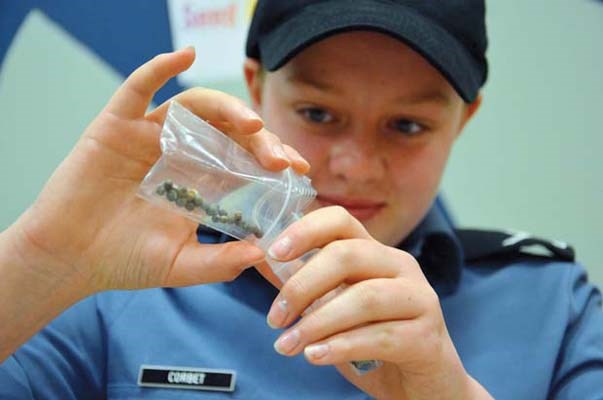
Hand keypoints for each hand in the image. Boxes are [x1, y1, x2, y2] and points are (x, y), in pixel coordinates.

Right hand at [8, 47, 309, 295]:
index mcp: (199, 178)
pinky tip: (184, 56)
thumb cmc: (124, 260)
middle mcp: (180, 151)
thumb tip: (262, 254)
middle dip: (260, 140)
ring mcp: (149, 136)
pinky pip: (137, 88)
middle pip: (228, 130)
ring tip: (252, 125)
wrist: (70, 260)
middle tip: (282, 158)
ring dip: (227, 108)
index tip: (299, 168)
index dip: (273, 157)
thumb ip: (220, 263)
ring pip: (195, 106)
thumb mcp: (181, 265)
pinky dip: (159, 68)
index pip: (244, 157)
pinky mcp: (117, 126)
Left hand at [262, 206, 491, 398]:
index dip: (305, 230)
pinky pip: (379, 337)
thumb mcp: (334, 309)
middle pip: (347, 255)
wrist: (423, 386)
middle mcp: (401, 267)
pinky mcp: (427, 337)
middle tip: (275, 318)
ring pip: (363, 297)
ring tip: (287, 345)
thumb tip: (259, 259)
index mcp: (376, 253)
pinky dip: (340, 347)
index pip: (341, 221)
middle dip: (302, 285)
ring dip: (316, 323)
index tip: (274, 253)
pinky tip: (314, 357)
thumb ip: (304, 285)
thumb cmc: (375, 342)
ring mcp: (419, 300)